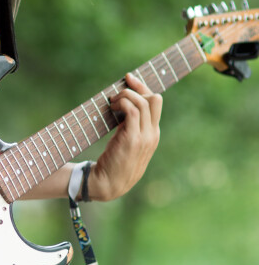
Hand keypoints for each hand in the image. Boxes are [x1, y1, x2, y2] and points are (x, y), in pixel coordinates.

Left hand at [90, 71, 161, 199]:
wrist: (108, 185)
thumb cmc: (113, 163)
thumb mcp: (126, 143)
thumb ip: (129, 127)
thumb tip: (122, 107)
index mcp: (153, 134)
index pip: (156, 103)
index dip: (143, 88)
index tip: (129, 79)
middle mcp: (152, 134)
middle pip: (155, 99)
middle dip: (137, 88)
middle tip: (119, 89)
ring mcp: (144, 137)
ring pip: (143, 102)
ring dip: (125, 96)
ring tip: (112, 102)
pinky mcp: (132, 139)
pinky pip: (133, 111)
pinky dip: (122, 104)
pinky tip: (112, 108)